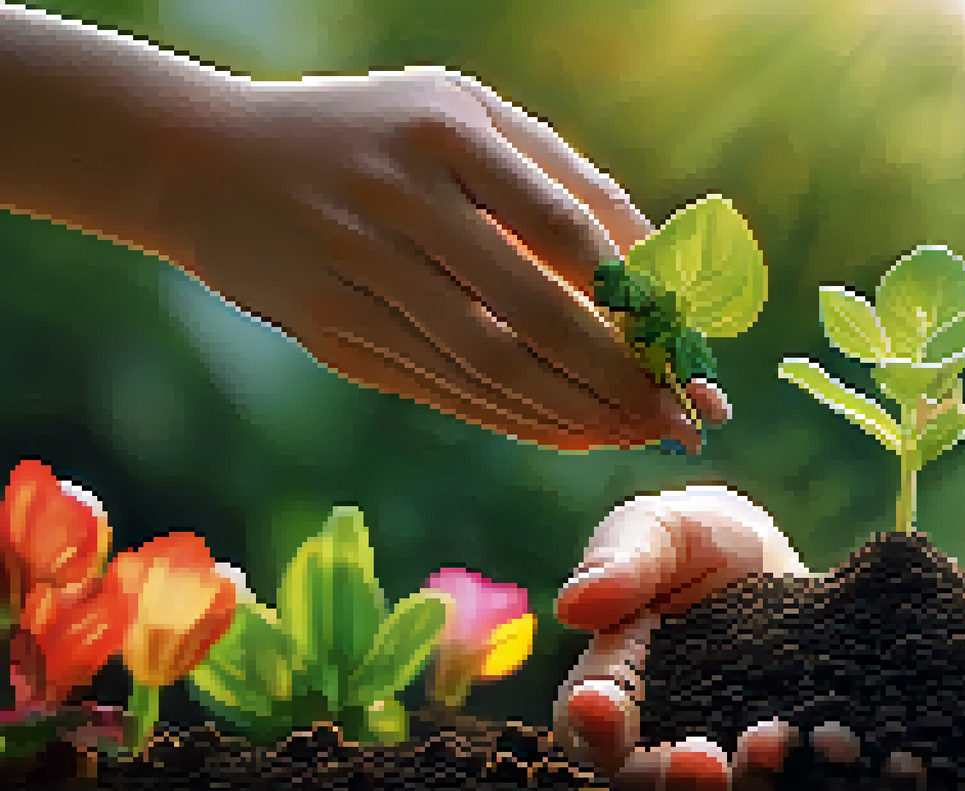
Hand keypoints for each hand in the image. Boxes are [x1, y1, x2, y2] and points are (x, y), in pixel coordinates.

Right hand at [150, 67, 712, 450]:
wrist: (203, 161)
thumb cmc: (371, 134)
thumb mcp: (461, 114)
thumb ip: (561, 176)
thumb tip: (657, 265)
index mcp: (448, 129)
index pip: (571, 233)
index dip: (641, 304)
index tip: (693, 353)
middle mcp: (399, 198)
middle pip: (536, 314)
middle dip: (621, 379)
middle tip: (680, 419)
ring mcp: (355, 268)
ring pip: (488, 366)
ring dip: (574, 412)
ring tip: (634, 434)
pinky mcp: (327, 330)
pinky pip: (442, 388)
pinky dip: (514, 418)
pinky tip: (567, 432)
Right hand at [555, 485, 857, 790]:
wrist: (796, 574)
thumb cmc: (708, 544)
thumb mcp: (666, 528)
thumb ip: (623, 555)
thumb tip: (573, 605)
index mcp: (613, 685)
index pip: (585, 721)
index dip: (591, 721)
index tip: (601, 706)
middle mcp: (661, 739)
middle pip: (644, 782)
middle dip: (667, 779)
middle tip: (700, 760)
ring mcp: (726, 759)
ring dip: (737, 783)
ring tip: (768, 744)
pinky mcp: (787, 765)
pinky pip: (789, 784)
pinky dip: (802, 775)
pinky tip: (828, 747)